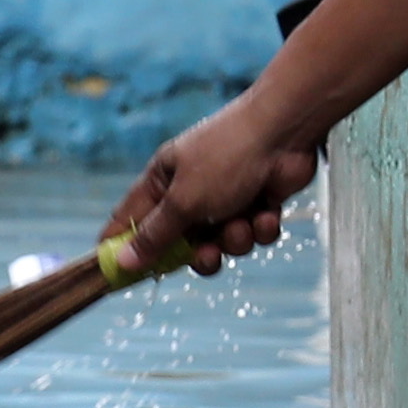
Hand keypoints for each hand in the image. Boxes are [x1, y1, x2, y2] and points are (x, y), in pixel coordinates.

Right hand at [111, 95, 315, 275]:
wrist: (286, 133)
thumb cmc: (226, 158)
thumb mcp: (184, 201)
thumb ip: (155, 235)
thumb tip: (122, 261)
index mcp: (162, 181)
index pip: (131, 219)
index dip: (125, 246)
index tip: (122, 275)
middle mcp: (191, 190)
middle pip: (181, 242)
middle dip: (198, 252)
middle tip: (206, 254)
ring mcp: (226, 198)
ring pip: (222, 243)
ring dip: (234, 239)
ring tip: (243, 224)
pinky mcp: (258, 204)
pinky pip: (252, 234)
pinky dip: (261, 229)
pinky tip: (267, 213)